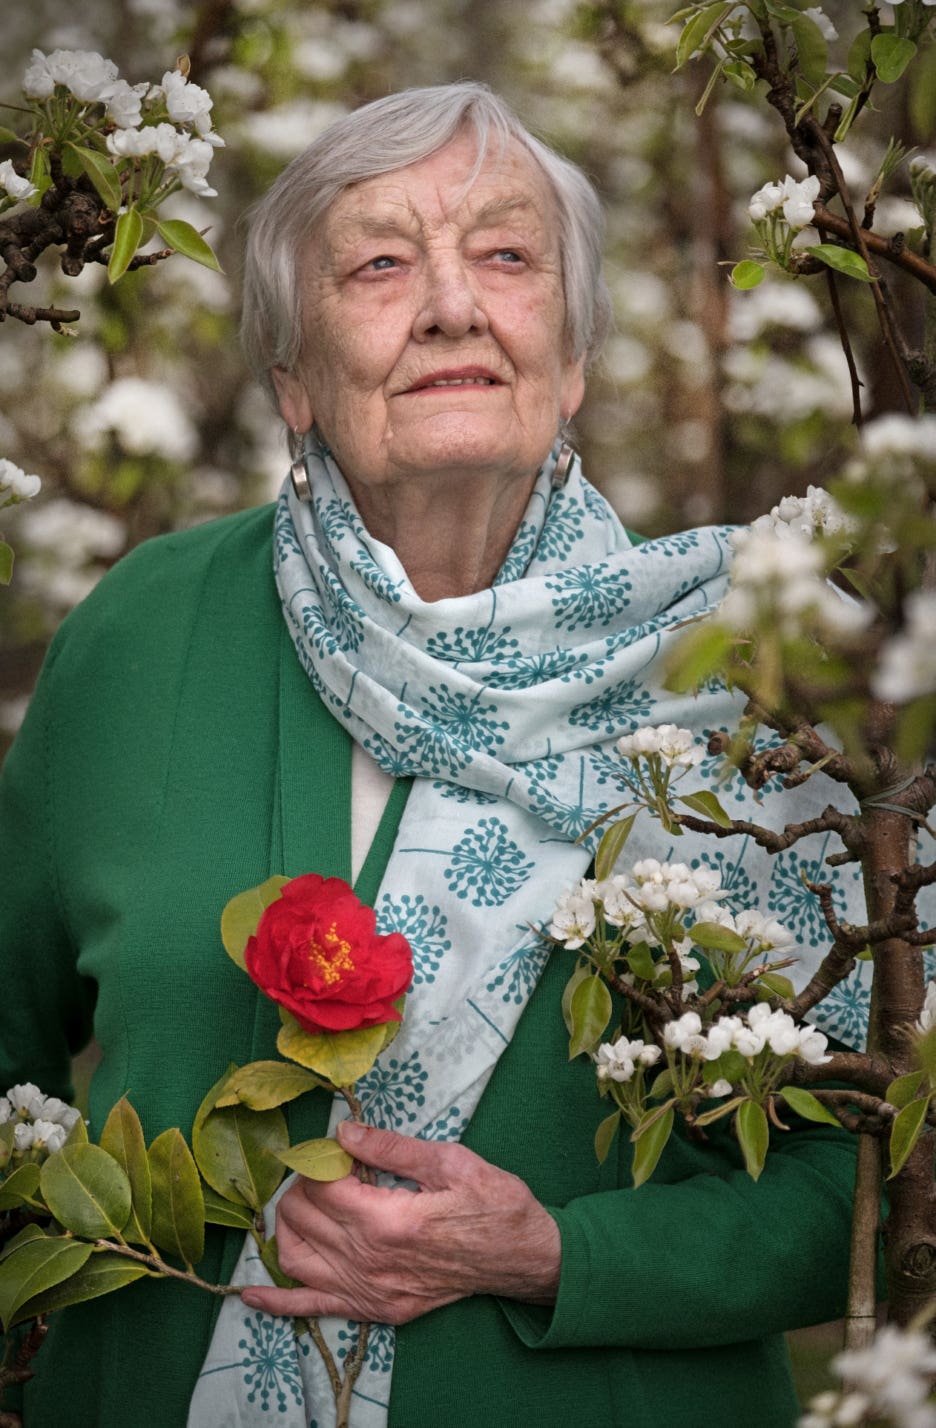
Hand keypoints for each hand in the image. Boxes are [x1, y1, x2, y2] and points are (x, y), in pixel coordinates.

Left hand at [241, 1120, 560, 1323]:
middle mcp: (371, 1262)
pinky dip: (277, 1302)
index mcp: (388, 1221)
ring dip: (286, 1228)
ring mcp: (370, 1292)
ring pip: (296, 1261)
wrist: (522, 1258)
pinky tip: (250, 1291)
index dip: (316, 1160)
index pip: (321, 1187)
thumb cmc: (493, 1204)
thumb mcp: (449, 1161)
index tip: (329, 1147)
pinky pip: (313, 1309)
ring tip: (301, 1203)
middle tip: (322, 1168)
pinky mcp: (375, 1310)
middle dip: (301, 1187)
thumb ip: (390, 1148)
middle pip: (303, 1220)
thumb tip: (343, 1131)